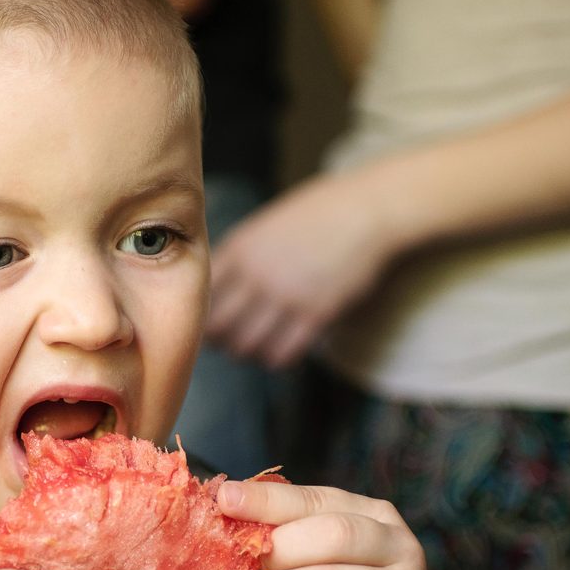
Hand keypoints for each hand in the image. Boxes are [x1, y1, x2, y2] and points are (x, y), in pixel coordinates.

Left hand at [207, 172, 394, 367]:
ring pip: (246, 346)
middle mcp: (256, 273)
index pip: (202, 296)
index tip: (213, 319)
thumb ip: (241, 254)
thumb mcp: (267, 224)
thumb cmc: (319, 213)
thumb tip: (218, 287)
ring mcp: (285, 295)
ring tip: (258, 347)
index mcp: (240, 248)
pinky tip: (283, 350)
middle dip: (221, 340)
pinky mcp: (316, 314)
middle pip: (217, 327)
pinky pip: (282, 353)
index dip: (202, 314)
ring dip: (248, 352)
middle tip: (232, 340)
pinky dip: (277, 358)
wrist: (367, 210)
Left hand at [218, 480, 434, 569]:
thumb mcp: (330, 556)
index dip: (269, 501)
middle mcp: (400, 550)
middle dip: (280, 551)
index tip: (226, 500)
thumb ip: (292, 530)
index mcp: (380, 517)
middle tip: (258, 568)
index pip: (319, 500)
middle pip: (331, 536)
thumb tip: (230, 505)